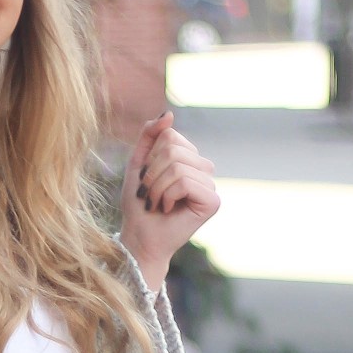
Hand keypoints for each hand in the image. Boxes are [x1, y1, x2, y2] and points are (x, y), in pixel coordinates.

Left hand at [117, 111, 220, 295]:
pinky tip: (168, 209)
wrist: (139, 237)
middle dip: (152, 174)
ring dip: (157, 188)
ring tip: (157, 204)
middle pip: (173, 149)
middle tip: (150, 195)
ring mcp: (210, 185)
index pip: (170, 136)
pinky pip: (185, 182)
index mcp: (189, 157)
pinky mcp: (213, 201)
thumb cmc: (139, 204)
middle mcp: (204, 169)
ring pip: (178, 166)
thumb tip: (169, 114)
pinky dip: (168, 196)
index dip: (150, 158)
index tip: (147, 180)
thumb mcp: (139, 164)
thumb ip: (150, 136)